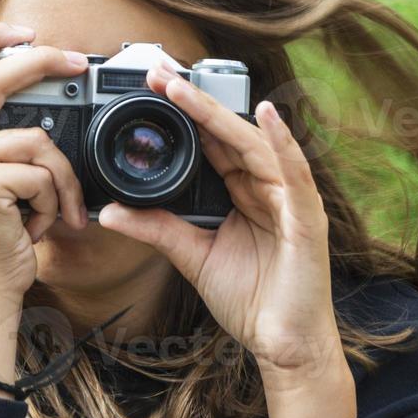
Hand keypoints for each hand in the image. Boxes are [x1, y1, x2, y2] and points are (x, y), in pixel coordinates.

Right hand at [0, 21, 89, 393]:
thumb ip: (0, 139)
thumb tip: (45, 104)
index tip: (27, 31)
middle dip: (42, 59)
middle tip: (79, 61)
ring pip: (38, 139)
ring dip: (60, 179)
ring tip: (51, 211)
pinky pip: (42, 174)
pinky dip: (53, 203)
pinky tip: (37, 227)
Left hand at [97, 61, 342, 380]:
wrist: (283, 346)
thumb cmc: (250, 300)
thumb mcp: (192, 256)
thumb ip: (157, 229)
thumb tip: (110, 212)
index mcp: (243, 191)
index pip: (211, 141)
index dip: (183, 111)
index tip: (149, 85)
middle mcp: (267, 186)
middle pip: (229, 133)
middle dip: (193, 100)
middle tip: (157, 72)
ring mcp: (289, 199)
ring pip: (254, 144)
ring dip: (220, 114)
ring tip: (184, 88)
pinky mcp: (306, 218)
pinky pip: (295, 174)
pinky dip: (283, 143)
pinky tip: (266, 116)